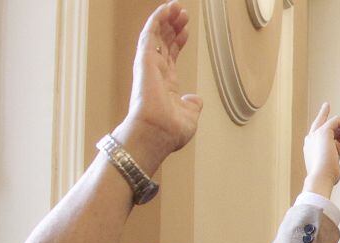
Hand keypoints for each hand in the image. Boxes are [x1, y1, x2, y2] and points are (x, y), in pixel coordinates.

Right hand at [115, 2, 202, 172]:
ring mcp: (149, 65)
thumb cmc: (169, 131)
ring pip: (157, 35)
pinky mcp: (144, 60)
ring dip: (166, 20)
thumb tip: (195, 100)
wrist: (158, 133)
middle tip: (182, 14)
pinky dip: (156, 20)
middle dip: (173, 27)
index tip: (185, 30)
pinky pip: (149, 34)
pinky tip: (165, 9)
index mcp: (165, 84)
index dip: (178, 42)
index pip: (171, 57)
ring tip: (177, 7)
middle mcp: (155, 73)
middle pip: (164, 43)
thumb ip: (192, 105)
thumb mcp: (189, 116)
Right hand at [302, 102, 339, 198]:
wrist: (320, 179)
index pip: (316, 133)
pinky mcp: (323, 130)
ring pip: (335, 124)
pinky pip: (339, 120)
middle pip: (319, 122)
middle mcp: (311, 139)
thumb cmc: (327, 177)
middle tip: (327, 106)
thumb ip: (335, 150)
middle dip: (323, 113)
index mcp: (310, 148)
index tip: (325, 112)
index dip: (322, 123)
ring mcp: (316, 134)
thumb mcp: (332, 163)